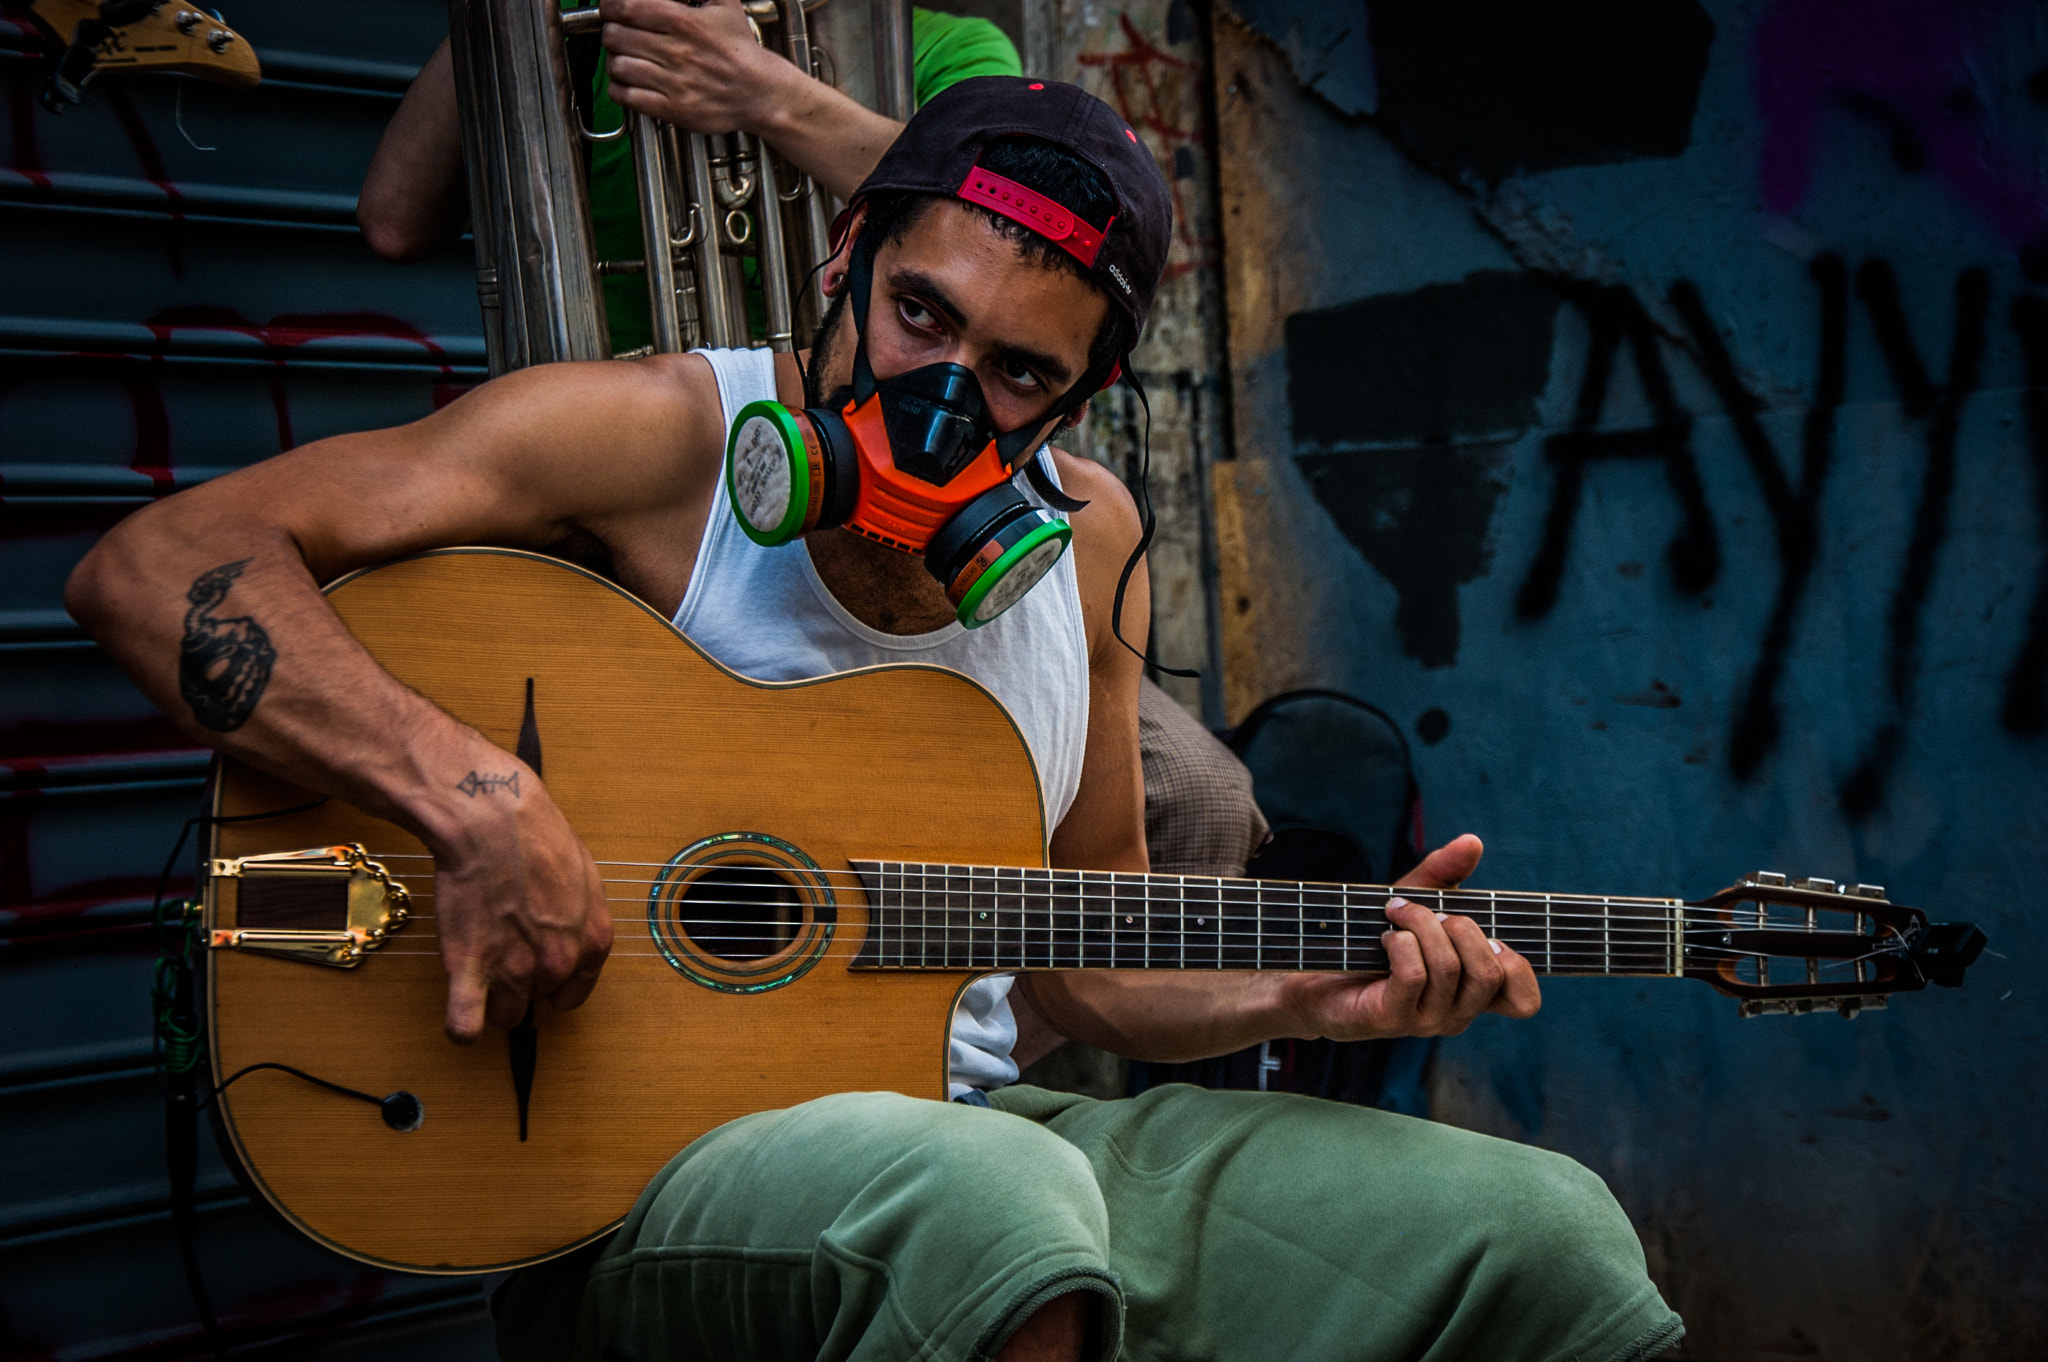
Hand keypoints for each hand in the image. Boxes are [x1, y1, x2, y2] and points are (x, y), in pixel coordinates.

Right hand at [424, 753, 611, 1041]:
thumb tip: (572, 932)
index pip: (574, 992)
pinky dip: (462, 1027)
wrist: (489, 820)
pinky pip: (466, 1026)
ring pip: (505, 1016)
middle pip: (537, 1000)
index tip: (539, 978)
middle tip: (502, 948)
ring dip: (492, 1001)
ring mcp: (514, 970)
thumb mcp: (583, 872)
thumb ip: (582, 914)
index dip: (554, 986)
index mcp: (591, 940)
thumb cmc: (533, 835)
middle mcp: (558, 962)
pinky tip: (461, 1013)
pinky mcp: (471, 970)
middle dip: (521, 982)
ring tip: (479, 970)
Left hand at [600, 0, 791, 136]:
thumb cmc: (740, 50)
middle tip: (616, 33)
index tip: (610, 8)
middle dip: (611, 32)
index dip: (610, 6)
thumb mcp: (724, 4)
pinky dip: (619, 88)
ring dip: (614, 61)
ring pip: (618, 66)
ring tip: (623, 58)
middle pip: (616, 36)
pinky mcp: (673, 109)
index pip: (627, 7)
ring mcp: (673, 82)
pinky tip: (626, 82)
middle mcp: (676, 51)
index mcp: (684, 22)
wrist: (760, 92)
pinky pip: (627, 97)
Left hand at [1276, 834, 1540, 1040]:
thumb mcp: (1414, 899)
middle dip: (1461, 927)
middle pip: (1490, 972)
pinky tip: (1385, 937)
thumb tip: (1472, 842)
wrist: (1311, 972)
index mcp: (1471, 993)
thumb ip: (1446, 874)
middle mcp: (1456, 1014)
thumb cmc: (1370, 939)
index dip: (1518, 966)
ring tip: (1396, 914)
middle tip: (1429, 912)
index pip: (1524, 1002)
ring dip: (1421, 925)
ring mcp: (1425, 1021)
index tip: (1488, 935)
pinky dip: (1401, 943)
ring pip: (1450, 968)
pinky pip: (1414, 974)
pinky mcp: (1391, 1019)